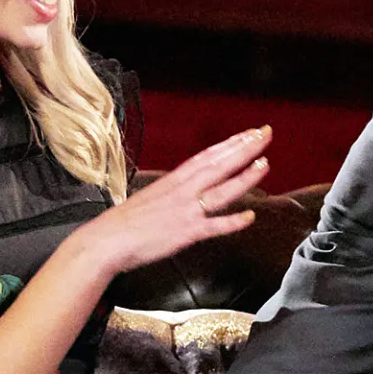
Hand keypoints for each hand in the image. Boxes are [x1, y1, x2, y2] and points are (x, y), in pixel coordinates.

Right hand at [70, 127, 271, 276]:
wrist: (107, 240)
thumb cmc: (125, 222)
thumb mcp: (151, 197)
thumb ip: (173, 192)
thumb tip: (187, 189)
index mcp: (173, 180)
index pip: (207, 156)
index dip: (230, 144)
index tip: (249, 133)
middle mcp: (182, 191)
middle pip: (219, 165)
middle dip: (244, 149)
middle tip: (265, 134)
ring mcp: (186, 210)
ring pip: (221, 190)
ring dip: (244, 177)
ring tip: (264, 164)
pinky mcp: (185, 233)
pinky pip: (214, 226)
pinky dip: (233, 222)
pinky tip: (250, 217)